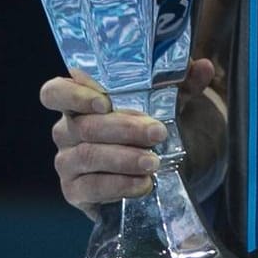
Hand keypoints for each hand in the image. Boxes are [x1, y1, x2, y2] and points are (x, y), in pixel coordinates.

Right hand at [41, 59, 216, 216]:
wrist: (158, 172)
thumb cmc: (153, 129)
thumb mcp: (170, 104)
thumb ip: (183, 84)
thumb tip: (202, 66)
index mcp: (80, 102)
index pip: (55, 92)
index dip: (74, 95)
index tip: (104, 102)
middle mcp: (66, 130)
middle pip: (82, 126)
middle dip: (123, 128)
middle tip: (157, 133)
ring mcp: (67, 162)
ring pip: (87, 156)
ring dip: (123, 158)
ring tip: (153, 162)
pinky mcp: (75, 191)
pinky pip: (90, 188)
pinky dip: (119, 185)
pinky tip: (143, 184)